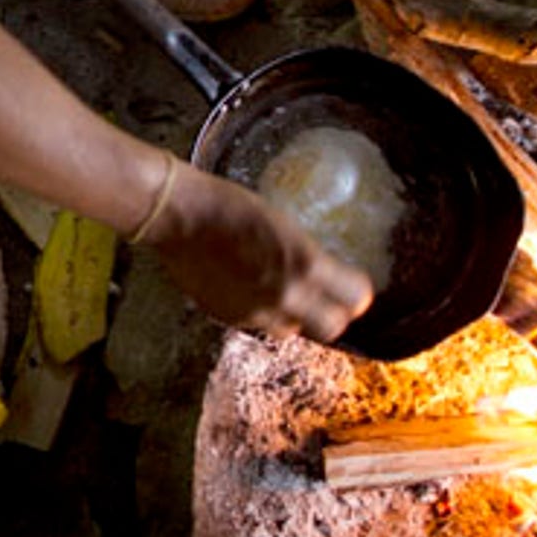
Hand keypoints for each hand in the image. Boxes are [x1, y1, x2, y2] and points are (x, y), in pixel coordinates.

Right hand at [144, 166, 374, 344]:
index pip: (356, 298)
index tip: (352, 286)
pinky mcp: (229, 318)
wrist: (180, 216)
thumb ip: (304, 257)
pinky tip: (248, 287)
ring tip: (282, 292)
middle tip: (327, 300)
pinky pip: (257, 324)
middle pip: (332, 328)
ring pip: (291, 330)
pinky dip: (260, 311)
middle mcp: (286, 297)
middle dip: (332, 315)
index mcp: (305, 266)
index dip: (356, 293)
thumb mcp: (283, 225)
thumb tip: (319, 274)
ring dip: (294, 316)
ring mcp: (256, 313)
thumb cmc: (230, 206)